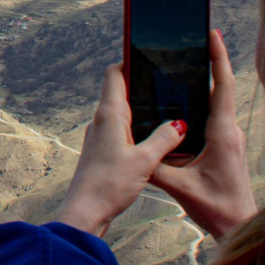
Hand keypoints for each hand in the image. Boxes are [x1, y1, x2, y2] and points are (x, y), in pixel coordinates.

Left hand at [54, 62, 186, 236]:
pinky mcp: (102, 151)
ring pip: (121, 113)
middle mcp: (101, 121)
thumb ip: (164, 139)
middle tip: (165, 80)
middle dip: (140, 84)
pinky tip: (153, 138)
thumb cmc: (109, 184)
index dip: (129, 60)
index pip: (114, 74)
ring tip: (165, 107)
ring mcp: (100, 136)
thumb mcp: (145, 160)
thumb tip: (180, 124)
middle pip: (119, 91)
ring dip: (140, 108)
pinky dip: (137, 128)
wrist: (85, 212)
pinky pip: (121, 131)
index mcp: (109, 115)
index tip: (148, 53)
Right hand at [149, 30, 257, 238]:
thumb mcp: (180, 187)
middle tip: (194, 38)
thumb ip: (155, 166)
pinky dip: (201, 103)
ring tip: (187, 62)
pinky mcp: (225, 146)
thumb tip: (132, 147)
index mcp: (222, 133)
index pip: (223, 86)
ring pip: (218, 102)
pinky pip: (214, 116)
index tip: (212, 33)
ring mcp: (229, 138)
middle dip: (210, 61)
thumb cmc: (218, 208)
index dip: (218, 57)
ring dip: (205, 82)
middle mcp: (229, 131)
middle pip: (222, 87)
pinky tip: (185, 101)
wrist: (242, 227)